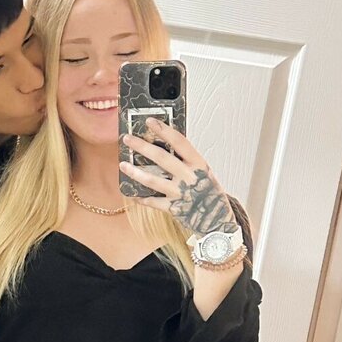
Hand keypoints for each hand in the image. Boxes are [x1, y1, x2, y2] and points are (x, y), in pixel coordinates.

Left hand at [120, 120, 235, 236]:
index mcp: (198, 164)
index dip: (164, 130)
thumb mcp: (204, 172)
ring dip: (135, 172)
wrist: (219, 220)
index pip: (180, 142)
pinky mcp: (174, 208)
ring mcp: (180, 193)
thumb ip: (188, 161)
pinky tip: (132, 194)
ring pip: (153, 180)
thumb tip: (166, 145)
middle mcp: (189, 177)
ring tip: (123, 164)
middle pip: (162, 158)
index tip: (150, 121)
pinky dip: (142, 198)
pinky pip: (153, 202)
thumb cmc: (210, 193)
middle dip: (142, 147)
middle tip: (127, 139)